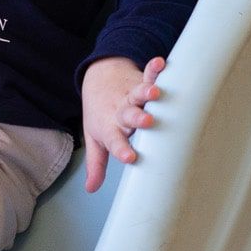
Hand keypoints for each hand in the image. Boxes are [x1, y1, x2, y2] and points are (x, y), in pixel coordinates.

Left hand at [81, 55, 165, 192]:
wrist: (97, 80)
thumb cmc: (99, 115)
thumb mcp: (95, 139)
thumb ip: (96, 164)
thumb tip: (90, 188)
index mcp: (110, 128)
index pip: (114, 141)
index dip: (121, 149)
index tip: (130, 157)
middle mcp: (121, 112)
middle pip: (128, 116)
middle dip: (137, 118)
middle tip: (146, 121)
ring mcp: (131, 96)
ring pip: (138, 94)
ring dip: (146, 92)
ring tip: (155, 92)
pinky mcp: (140, 81)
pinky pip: (148, 74)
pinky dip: (154, 69)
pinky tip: (160, 62)